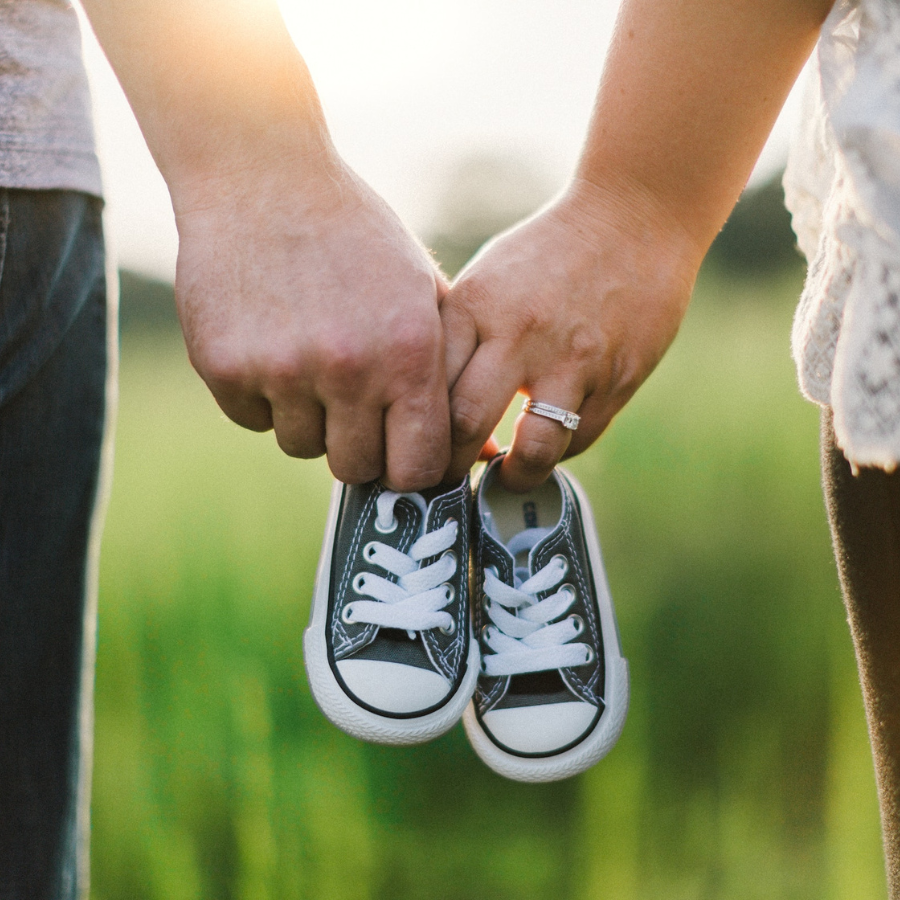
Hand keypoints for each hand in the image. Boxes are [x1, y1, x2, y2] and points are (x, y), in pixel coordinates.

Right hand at [172, 157, 450, 490]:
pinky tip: (269, 342)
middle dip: (357, 445)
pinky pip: (252, 419)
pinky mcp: (225, 367)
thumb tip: (477, 454)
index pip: (417, 468)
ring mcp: (282, 371)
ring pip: (300, 445)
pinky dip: (262, 396)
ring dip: (307, 417)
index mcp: (409, 353)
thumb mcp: (421, 291)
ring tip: (308, 356)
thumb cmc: (357, 237)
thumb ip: (447, 372)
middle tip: (350, 403)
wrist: (263, 177)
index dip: (409, 469)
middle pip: (355, 467)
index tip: (398, 453)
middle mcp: (348, 369)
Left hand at [441, 177, 701, 490]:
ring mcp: (573, 359)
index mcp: (476, 306)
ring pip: (532, 449)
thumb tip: (424, 406)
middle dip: (450, 468)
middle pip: (465, 425)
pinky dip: (557, 451)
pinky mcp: (617, 378)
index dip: (414, 431)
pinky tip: (546, 443)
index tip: (414, 450)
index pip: (427, 387)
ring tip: (505, 475)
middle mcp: (520, 334)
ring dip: (513, 476)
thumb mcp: (487, 280)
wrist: (635, 218)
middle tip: (449, 479)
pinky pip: (578, 438)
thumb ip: (458, 337)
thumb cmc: (546, 254)